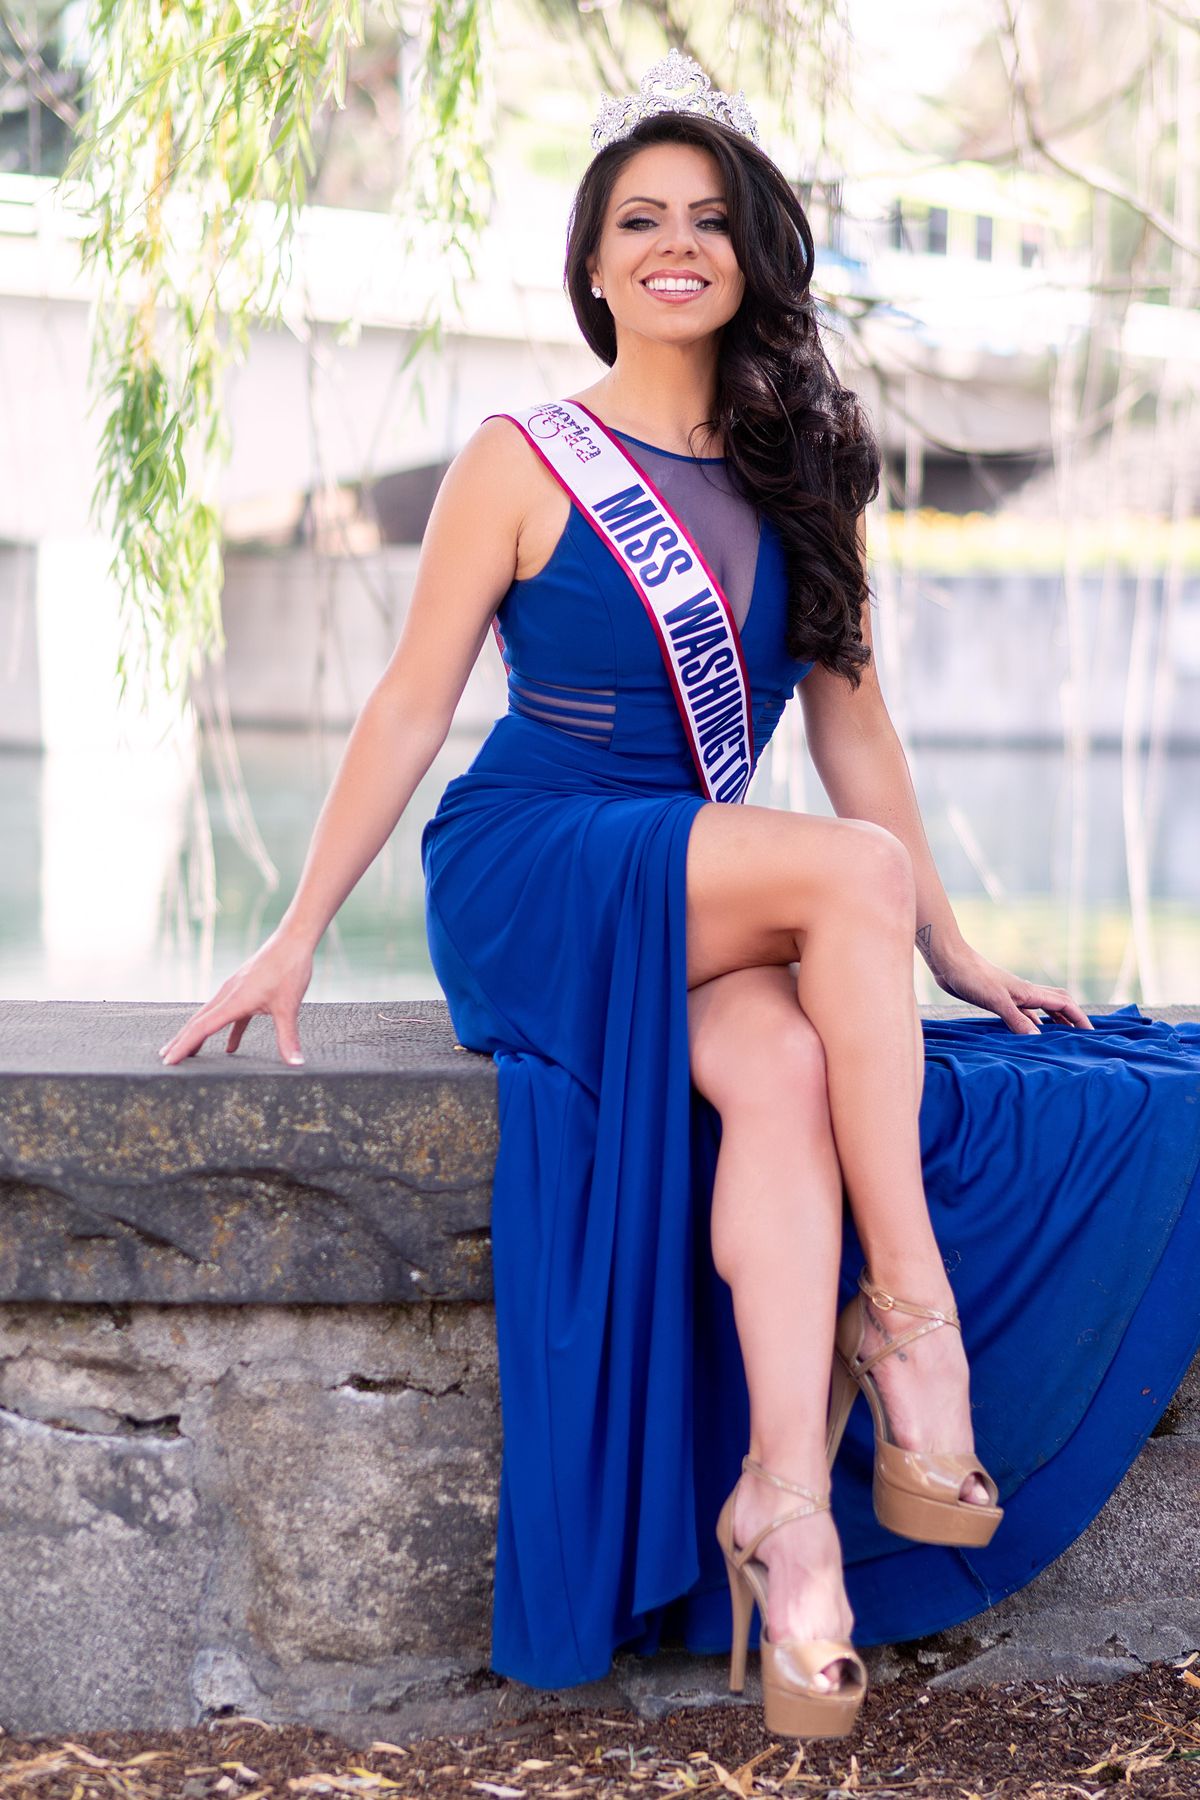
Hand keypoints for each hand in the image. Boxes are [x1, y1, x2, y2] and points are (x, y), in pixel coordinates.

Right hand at [158, 930, 314, 1065]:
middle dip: (181, 1042)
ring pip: (210, 1017)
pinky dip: (227, 1031)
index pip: (201, 1028)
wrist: (292, 940)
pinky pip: (230, 1015)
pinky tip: (230, 1048)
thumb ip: (288, 1037)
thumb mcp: (289, 1006)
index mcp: (233, 1001)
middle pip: (198, 1022)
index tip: (168, 1061)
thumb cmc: (289, 969)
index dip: (183, 1046)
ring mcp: (235, 991)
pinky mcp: (245, 989)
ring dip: (199, 1035)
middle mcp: (228, 995)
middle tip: (165, 1060)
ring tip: (189, 1053)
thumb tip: (296, 1064)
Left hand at [925, 940, 1093, 1035]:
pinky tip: (1029, 1032)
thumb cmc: (972, 977)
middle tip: (1082, 1036)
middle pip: (1058, 1003)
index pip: (1064, 1004)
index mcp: (1029, 992)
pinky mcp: (998, 999)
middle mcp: (1025, 993)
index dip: (1079, 1018)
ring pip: (1041, 1009)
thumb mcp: (996, 1001)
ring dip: (1054, 1020)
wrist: (950, 961)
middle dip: (1072, 1018)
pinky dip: (1031, 1022)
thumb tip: (1038, 1037)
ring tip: (1062, 1037)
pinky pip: (1023, 1013)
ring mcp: (1012, 996)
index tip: (1092, 1034)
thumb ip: (1016, 1020)